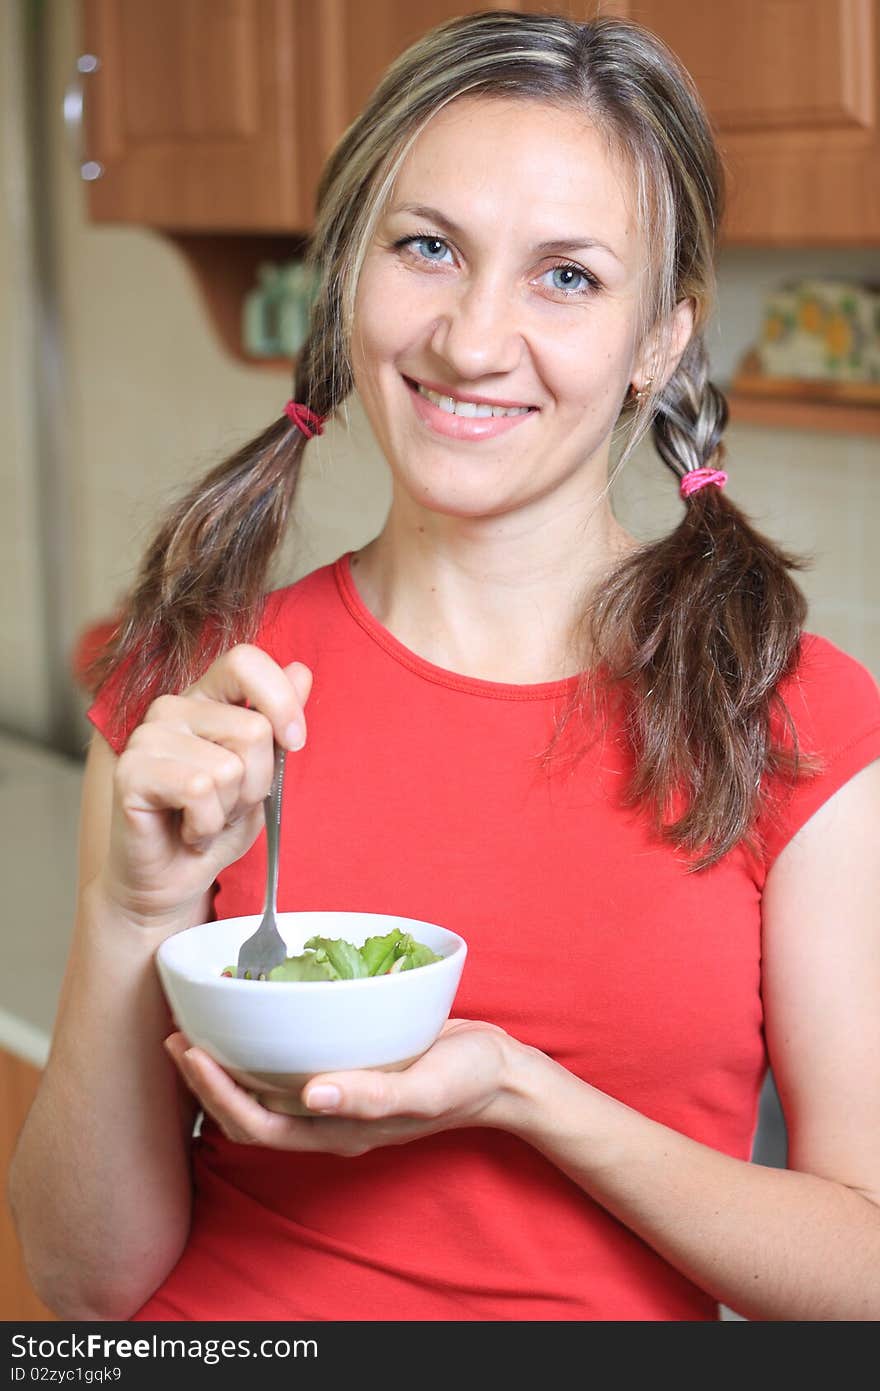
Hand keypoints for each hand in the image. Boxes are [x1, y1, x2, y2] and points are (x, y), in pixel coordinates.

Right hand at [97, 645, 312, 928]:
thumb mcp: (263, 772)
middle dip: (256, 783)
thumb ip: (278, 721)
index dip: (280, 699)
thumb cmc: (216, 822)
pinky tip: (187, 831)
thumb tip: (301, 670)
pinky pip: (198, 791)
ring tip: (203, 818)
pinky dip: (205, 824)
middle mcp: (172, 708)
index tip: (294, 741)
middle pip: (253, 730)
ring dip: (228, 809)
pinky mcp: (130, 771)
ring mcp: (147, 737)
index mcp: (205, 698)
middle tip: (226, 804)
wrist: (173, 880)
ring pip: (228, 767)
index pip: (245, 661)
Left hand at [163, 1019, 517, 1154]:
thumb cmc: (467, 1080)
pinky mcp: (349, 1070)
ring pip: (264, 1092)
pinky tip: (257, 1017)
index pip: (257, 1124)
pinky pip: (290, 1067)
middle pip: (248, 1112)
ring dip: (227, 1065)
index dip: (216, 1093)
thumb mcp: (427, 1086)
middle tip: (176, 1036)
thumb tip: (314, 1094)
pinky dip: (262, 1047)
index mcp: (339, 1131)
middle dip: (206, 1080)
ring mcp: (338, 1097)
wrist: (503, 1073)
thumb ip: (373, 1095)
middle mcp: (329, 1118)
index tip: (190, 1052)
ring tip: (200, 1028)